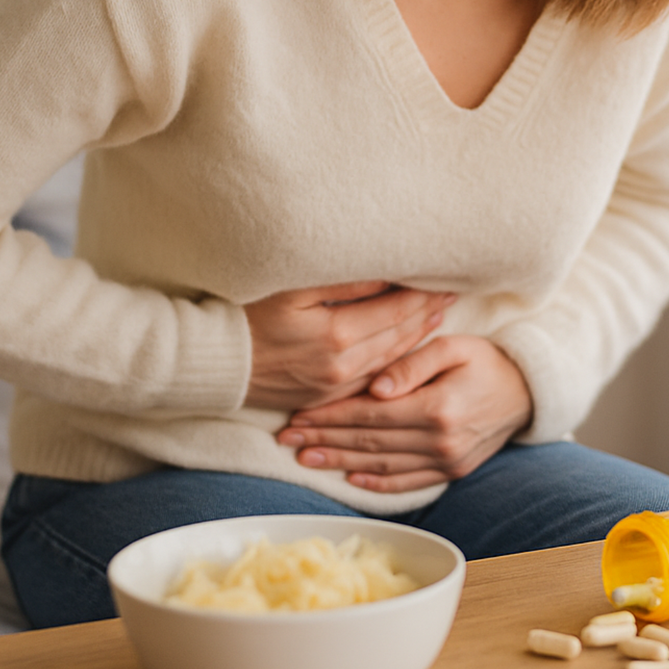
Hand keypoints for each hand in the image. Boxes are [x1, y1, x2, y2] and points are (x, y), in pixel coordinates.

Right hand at [242, 282, 454, 411]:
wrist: (215, 362)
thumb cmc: (247, 314)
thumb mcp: (292, 288)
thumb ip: (342, 282)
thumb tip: (385, 272)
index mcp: (337, 334)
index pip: (396, 310)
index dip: (423, 293)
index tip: (445, 278)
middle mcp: (343, 365)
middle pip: (400, 336)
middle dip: (427, 312)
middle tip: (452, 292)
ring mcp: (336, 385)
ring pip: (391, 359)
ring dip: (417, 336)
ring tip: (437, 315)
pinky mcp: (326, 396)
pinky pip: (373, 378)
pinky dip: (395, 360)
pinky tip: (405, 346)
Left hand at [276, 335, 532, 492]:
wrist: (526, 391)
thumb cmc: (485, 360)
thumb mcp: (453, 347)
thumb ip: (411, 364)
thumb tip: (376, 389)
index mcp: (437, 407)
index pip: (370, 414)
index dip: (330, 416)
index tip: (298, 416)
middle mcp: (441, 440)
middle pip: (369, 442)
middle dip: (325, 440)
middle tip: (287, 439)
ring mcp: (448, 461)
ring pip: (383, 466)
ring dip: (341, 463)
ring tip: (306, 458)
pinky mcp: (453, 472)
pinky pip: (409, 483)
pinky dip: (378, 483)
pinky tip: (351, 479)